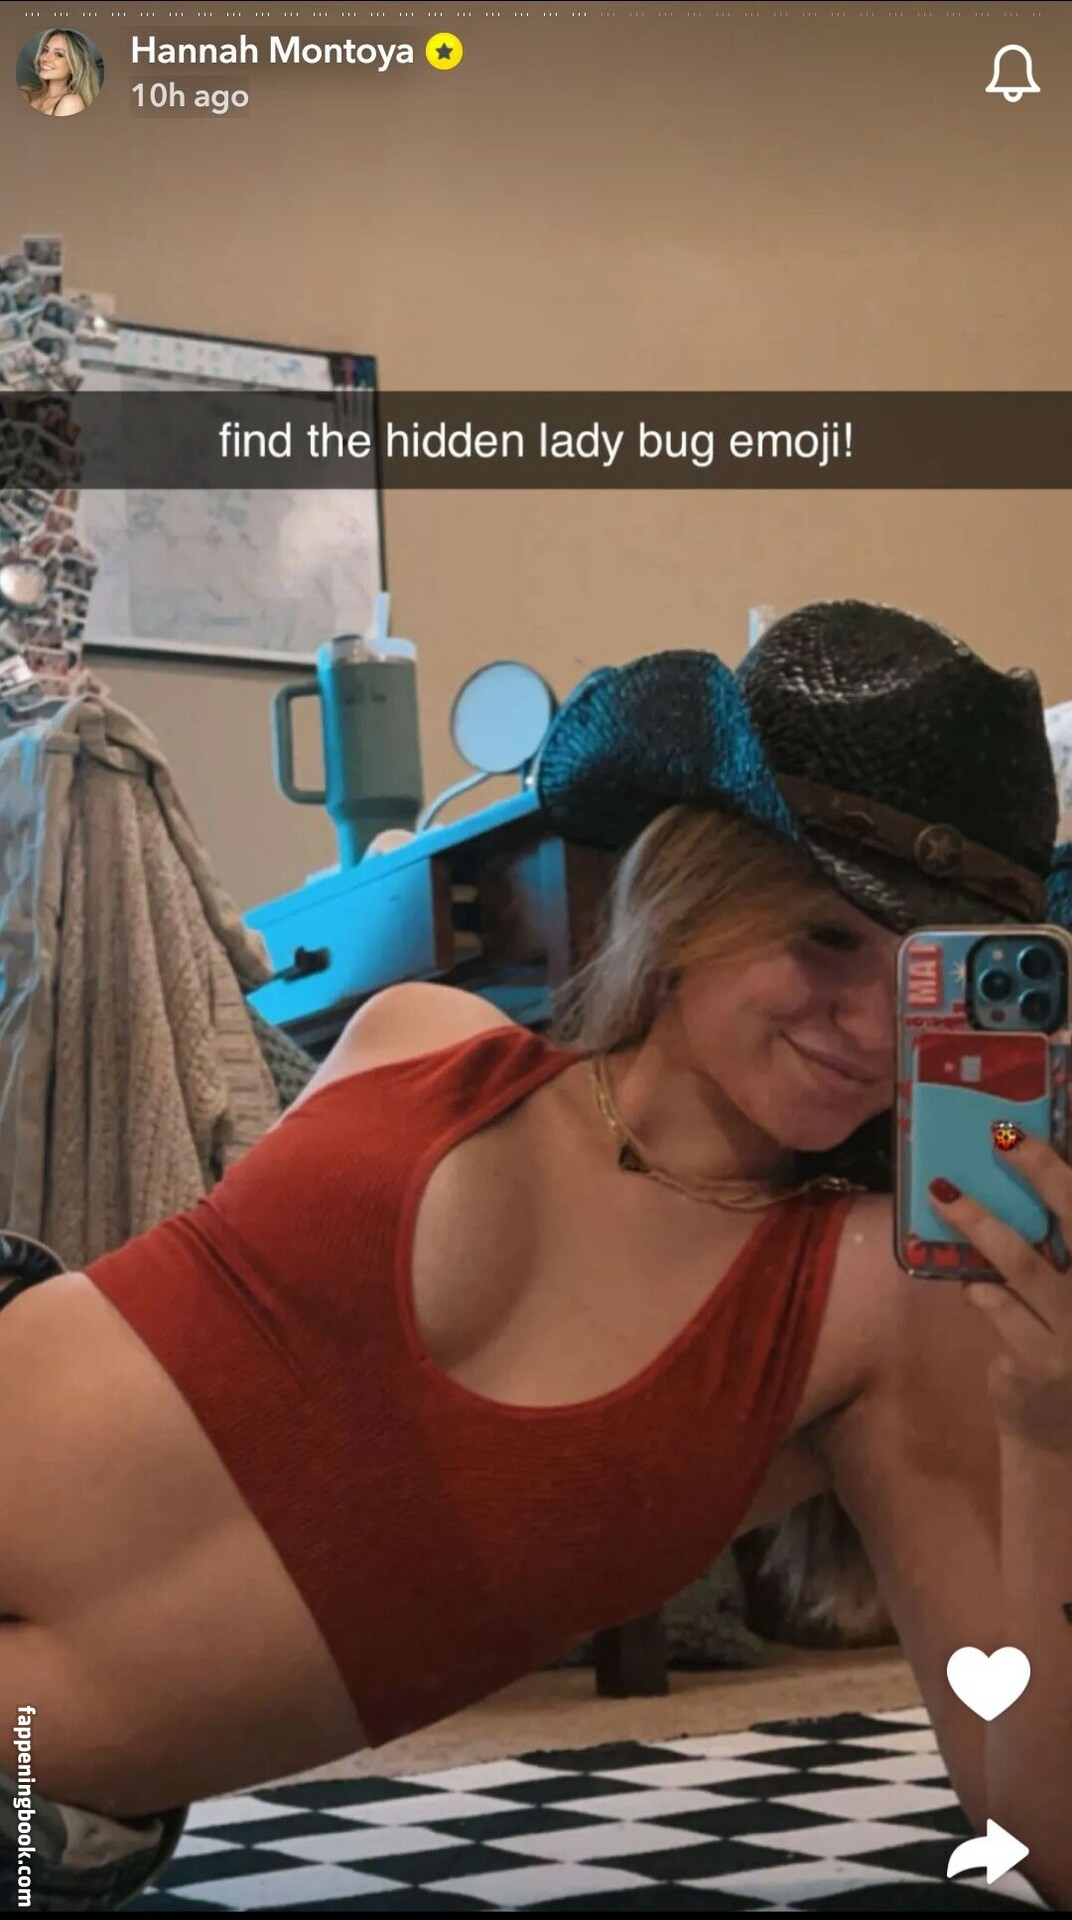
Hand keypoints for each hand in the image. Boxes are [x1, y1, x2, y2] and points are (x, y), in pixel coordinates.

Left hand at [928, 1134, 1071, 1451]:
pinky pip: (997, 1307)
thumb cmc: (1063, 1345)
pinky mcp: (1040, 1361)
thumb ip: (1057, 1248)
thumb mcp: (1068, 1295)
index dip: (1064, 1168)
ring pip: (1023, 1263)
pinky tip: (971, 1285)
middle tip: (1003, 1137)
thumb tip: (1013, 1174)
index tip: (1034, 1130)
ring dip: (981, 1223)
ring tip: (945, 1194)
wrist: (1061, 1437)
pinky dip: (978, 1289)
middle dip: (1043, 1172)